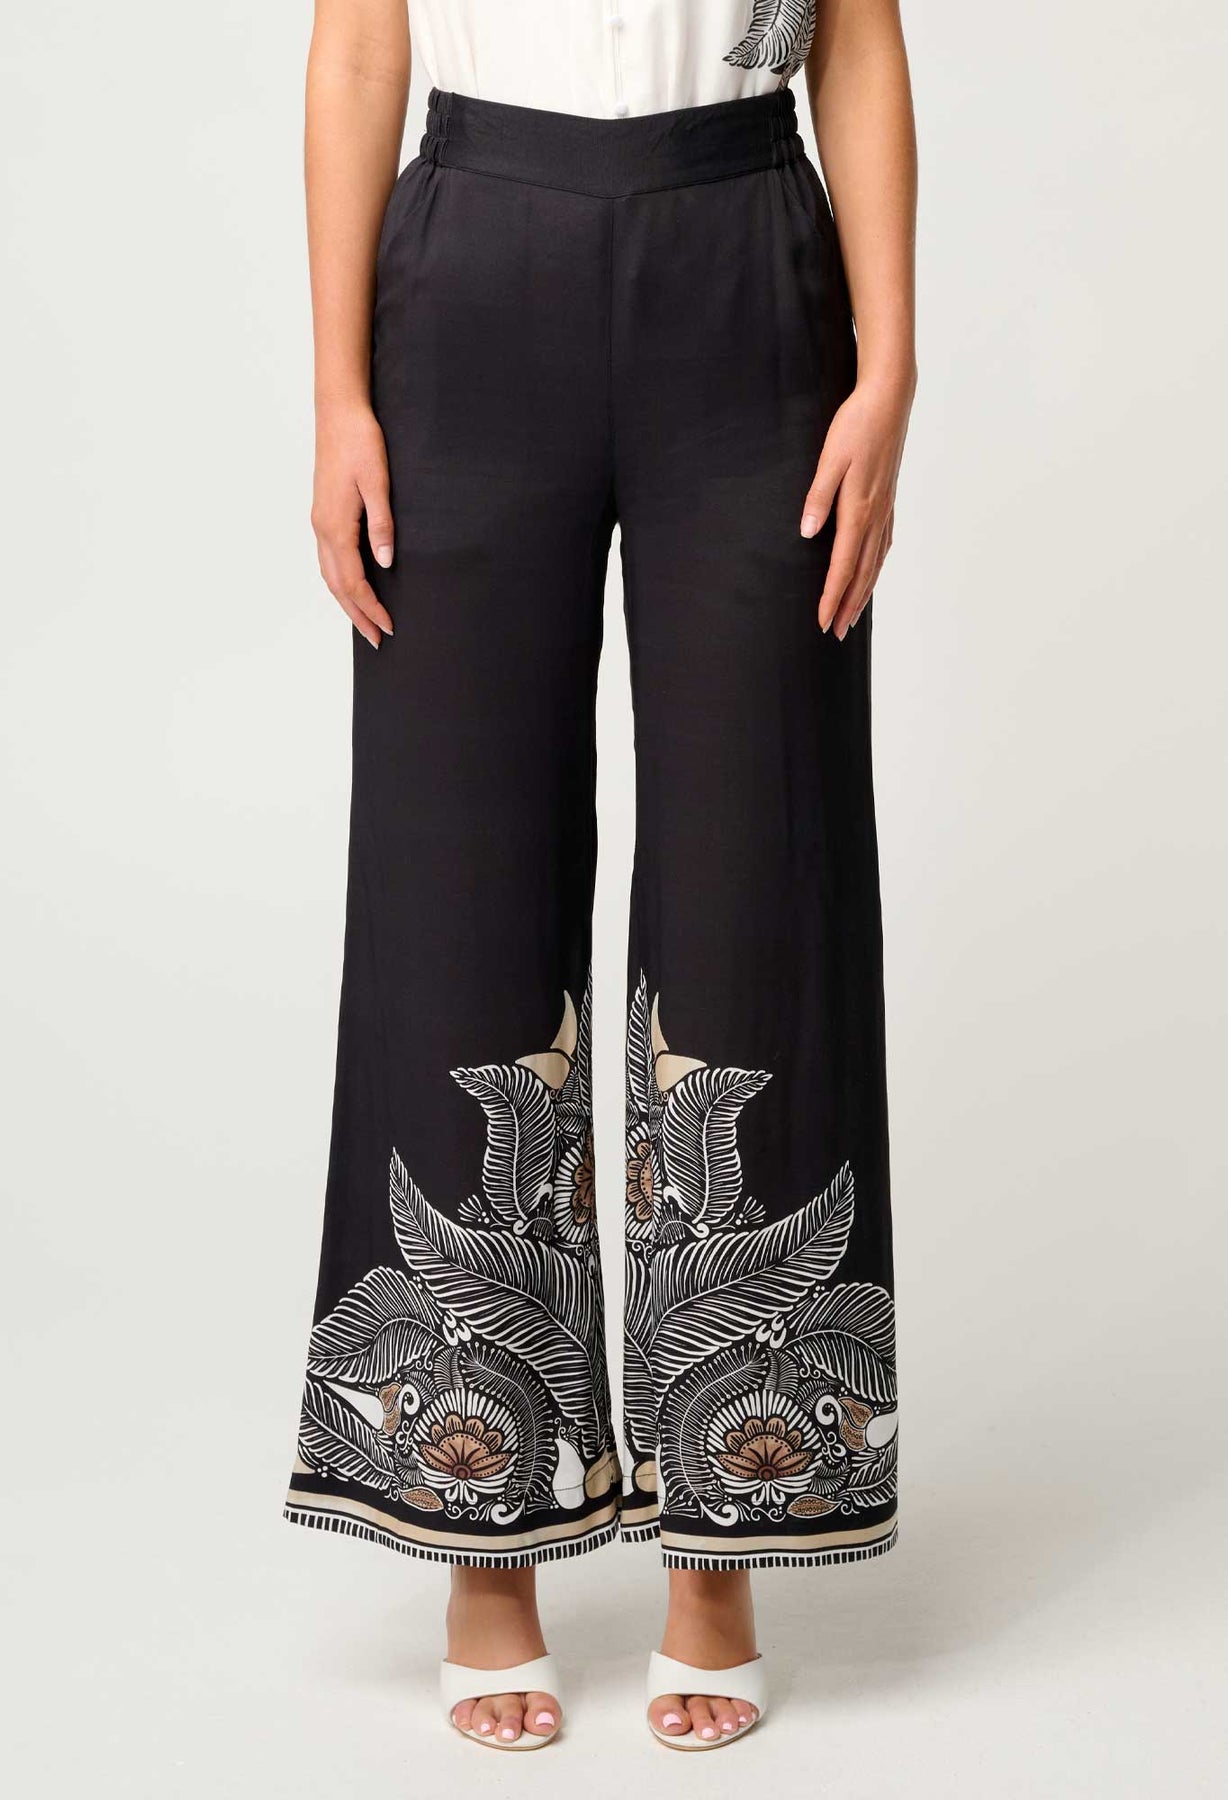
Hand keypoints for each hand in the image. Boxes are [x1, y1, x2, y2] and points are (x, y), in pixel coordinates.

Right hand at [311, 400, 395, 647]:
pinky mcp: (323, 515)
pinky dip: (339, 582)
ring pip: (329, 575)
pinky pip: (328, 560)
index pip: (353, 581)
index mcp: (335, 526)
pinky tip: (352, 588)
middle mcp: (322, 529)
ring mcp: (319, 522)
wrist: (338, 413)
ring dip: (346, 602)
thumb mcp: (378, 483)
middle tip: (377, 640)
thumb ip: (381, 524)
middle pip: (337, 586)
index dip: (370, 608)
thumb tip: (384, 563)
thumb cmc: (360, 443)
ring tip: (365, 622)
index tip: (388, 628)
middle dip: (357, 615)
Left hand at [800, 373, 914, 639]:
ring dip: (863, 593)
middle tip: (835, 633)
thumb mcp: (829, 459)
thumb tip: (807, 532)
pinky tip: (871, 574)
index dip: (832, 597)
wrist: (889, 399)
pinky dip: (875, 568)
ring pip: (875, 563)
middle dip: (848, 606)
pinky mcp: (888, 500)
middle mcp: (875, 515)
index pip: (842, 565)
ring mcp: (885, 509)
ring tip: (853, 616)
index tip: (822, 622)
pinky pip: (883, 545)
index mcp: (858, 509)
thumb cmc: (856, 425)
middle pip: (861, 573)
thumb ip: (818, 496)